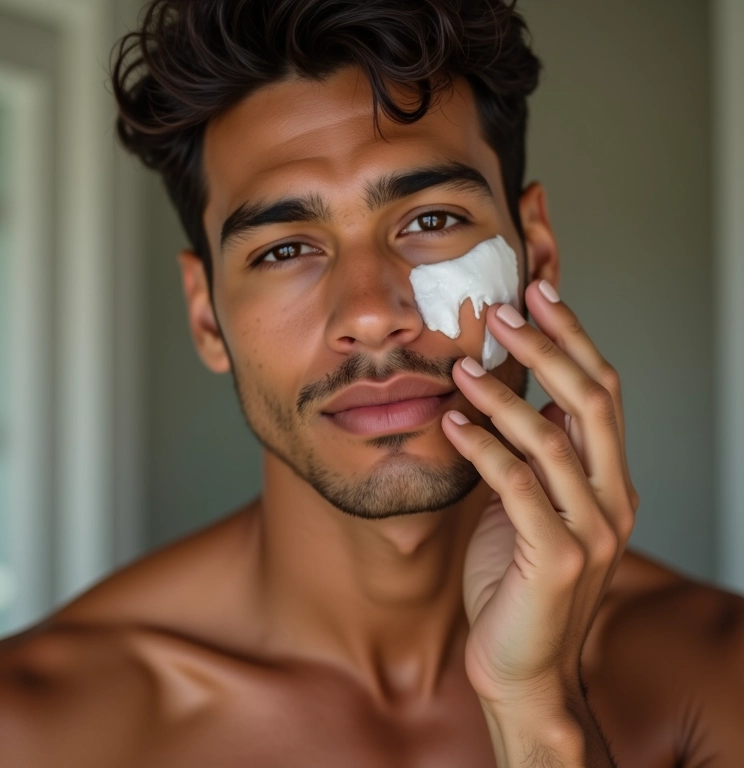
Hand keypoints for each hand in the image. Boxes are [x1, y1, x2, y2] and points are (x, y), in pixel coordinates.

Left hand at [442, 280, 637, 711]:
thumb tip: (526, 402)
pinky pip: (519, 486)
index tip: (537, 295)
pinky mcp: (556, 559)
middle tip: (502, 310)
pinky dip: (483, 448)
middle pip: (591, 401)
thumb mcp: (530, 508)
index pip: (601, 393)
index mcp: (608, 481)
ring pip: (552, 439)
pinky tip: (450, 423)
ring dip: (504, 394)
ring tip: (462, 365)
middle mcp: (612, 499)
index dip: (572, 339)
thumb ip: (536, 459)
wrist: (521, 668)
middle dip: (547, 347)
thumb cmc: (514, 582)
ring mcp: (590, 531)